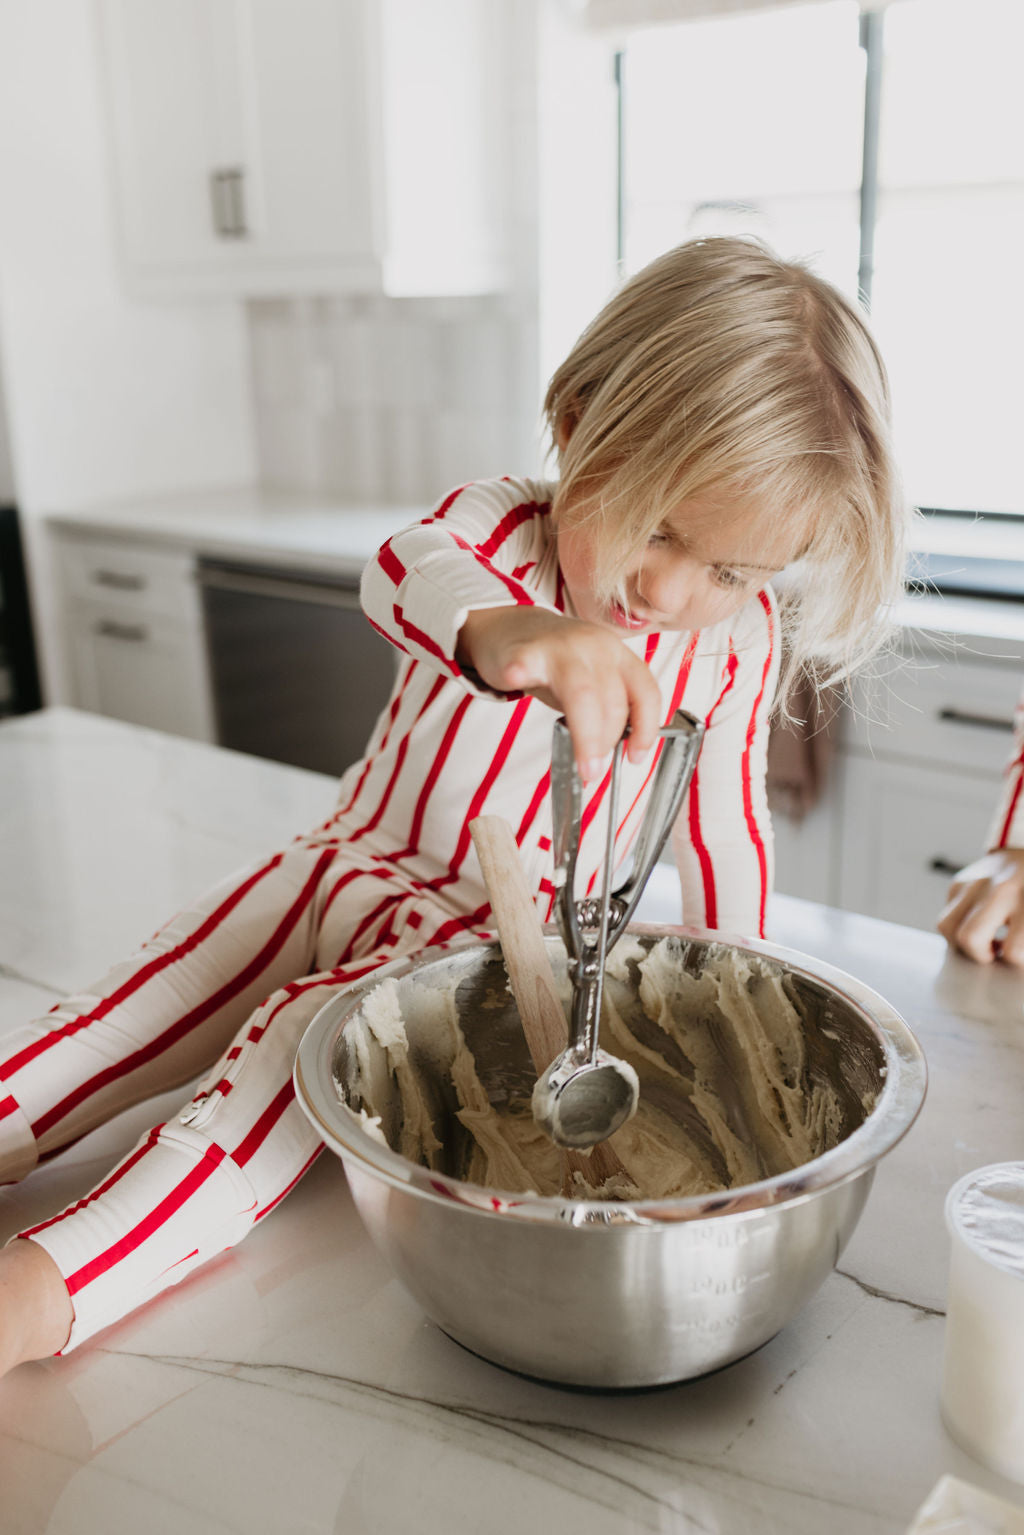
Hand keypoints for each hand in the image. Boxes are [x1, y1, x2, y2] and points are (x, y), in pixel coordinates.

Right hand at [457, 606, 661, 779]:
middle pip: (613, 700)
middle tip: (594, 769)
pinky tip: (515, 678)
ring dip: (587, 736)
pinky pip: (524, 663)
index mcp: (618, 655)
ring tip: (583, 765)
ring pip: (582, 692)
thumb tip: (614, 752)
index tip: (635, 757)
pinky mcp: (523, 650)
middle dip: (608, 742)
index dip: (646, 729)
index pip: (646, 692)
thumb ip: (608, 709)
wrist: (515, 628)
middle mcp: (595, 647)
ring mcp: (559, 647)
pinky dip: (520, 673)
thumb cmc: (557, 662)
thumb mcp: (595, 680)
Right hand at [937, 847, 1023, 965]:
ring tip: (984, 938)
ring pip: (947, 929)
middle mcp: (997, 890)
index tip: (1016, 956)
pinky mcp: (958, 883)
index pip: (1013, 951)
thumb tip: (1013, 957)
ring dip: (962, 942)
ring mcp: (973, 884)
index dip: (1014, 961)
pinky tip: (978, 922)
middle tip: (995, 952)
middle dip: (981, 955)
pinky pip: (946, 917)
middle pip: (969, 939)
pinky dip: (959, 926)